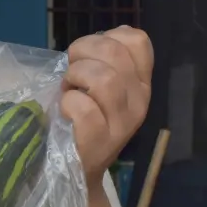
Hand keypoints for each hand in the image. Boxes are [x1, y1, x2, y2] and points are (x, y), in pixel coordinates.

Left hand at [61, 26, 152, 184]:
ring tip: (69, 91)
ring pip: (104, 78)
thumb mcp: (100, 88)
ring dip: (75, 78)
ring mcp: (122, 123)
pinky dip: (68, 103)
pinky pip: (83, 107)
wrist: (80, 169)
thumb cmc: (84, 121)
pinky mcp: (100, 141)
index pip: (137, 40)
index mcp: (140, 82)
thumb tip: (106, 36)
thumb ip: (105, 62)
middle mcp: (139, 100)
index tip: (87, 56)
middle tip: (71, 75)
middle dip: (82, 54)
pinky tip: (66, 111)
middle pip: (115, 53)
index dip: (104, 38)